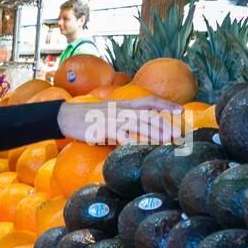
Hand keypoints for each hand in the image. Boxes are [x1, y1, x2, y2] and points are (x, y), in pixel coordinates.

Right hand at [56, 96, 184, 145]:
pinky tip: (138, 146)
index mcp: (123, 103)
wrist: (66, 116)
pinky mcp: (101, 128)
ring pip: (137, 123)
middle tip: (177, 134)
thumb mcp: (109, 112)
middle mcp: (121, 109)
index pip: (149, 101)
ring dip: (153, 132)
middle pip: (148, 114)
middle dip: (164, 124)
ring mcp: (112, 119)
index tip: (181, 111)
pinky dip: (128, 139)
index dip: (166, 105)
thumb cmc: (87, 117)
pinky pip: (118, 134)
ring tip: (166, 141)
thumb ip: (123, 118)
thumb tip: (137, 129)